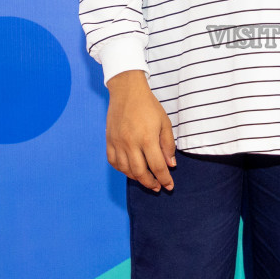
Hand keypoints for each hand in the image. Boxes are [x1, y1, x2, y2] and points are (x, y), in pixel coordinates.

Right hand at [105, 70, 176, 191]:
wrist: (127, 91)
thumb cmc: (148, 106)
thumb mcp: (164, 122)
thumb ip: (168, 145)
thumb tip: (170, 164)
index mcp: (147, 138)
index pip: (157, 166)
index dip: (164, 179)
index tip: (169, 186)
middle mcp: (130, 143)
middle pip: (140, 172)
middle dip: (150, 183)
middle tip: (157, 187)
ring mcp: (118, 142)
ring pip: (125, 170)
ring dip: (136, 178)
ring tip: (146, 179)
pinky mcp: (109, 140)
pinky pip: (113, 161)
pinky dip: (122, 169)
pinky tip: (129, 170)